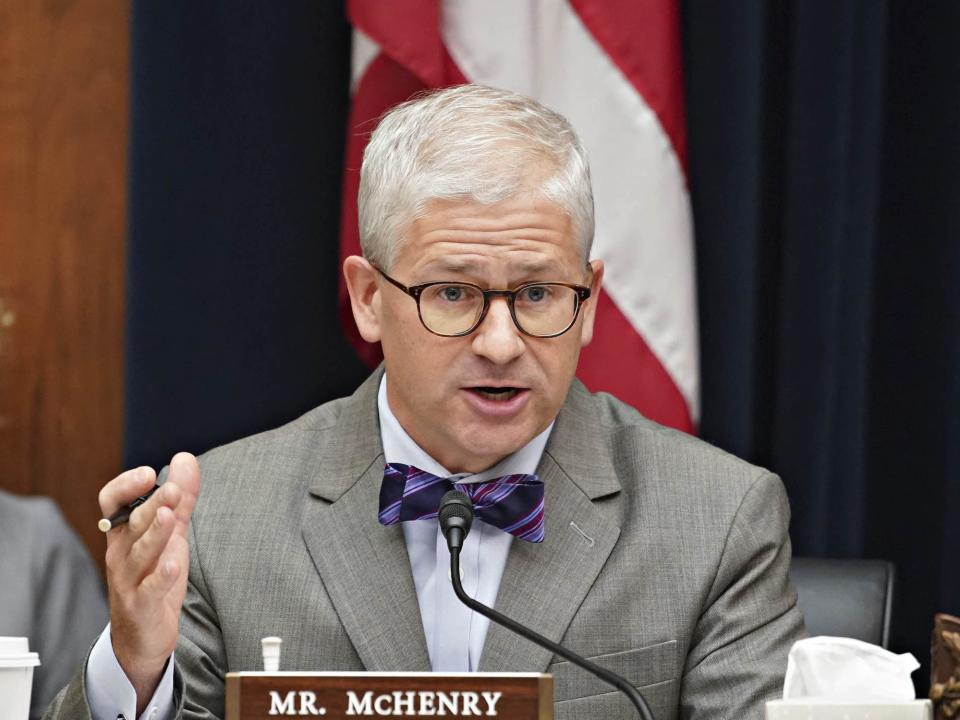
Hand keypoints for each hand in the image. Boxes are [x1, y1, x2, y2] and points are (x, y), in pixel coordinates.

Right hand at [99, 452, 200, 711]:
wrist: (142, 636)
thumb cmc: (154, 577)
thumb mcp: (170, 534)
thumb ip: (180, 498)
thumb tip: (185, 457)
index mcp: (124, 534)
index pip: (112, 502)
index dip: (126, 486)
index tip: (149, 473)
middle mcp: (121, 554)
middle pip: (131, 524)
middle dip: (151, 505)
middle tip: (172, 489)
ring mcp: (128, 581)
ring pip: (138, 554)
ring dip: (154, 534)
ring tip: (168, 516)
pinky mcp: (141, 606)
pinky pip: (148, 590)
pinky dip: (160, 577)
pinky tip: (174, 564)